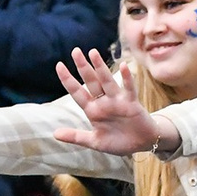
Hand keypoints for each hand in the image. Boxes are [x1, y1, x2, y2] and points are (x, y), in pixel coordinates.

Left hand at [50, 47, 168, 156]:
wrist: (141, 144)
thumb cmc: (118, 141)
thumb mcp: (94, 141)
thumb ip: (76, 136)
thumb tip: (54, 134)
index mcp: (93, 110)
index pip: (77, 92)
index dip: (68, 80)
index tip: (59, 65)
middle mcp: (104, 102)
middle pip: (91, 82)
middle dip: (83, 67)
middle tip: (75, 51)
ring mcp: (118, 101)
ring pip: (107, 81)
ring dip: (100, 68)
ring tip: (93, 53)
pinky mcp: (132, 103)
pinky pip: (129, 89)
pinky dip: (127, 78)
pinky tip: (124, 66)